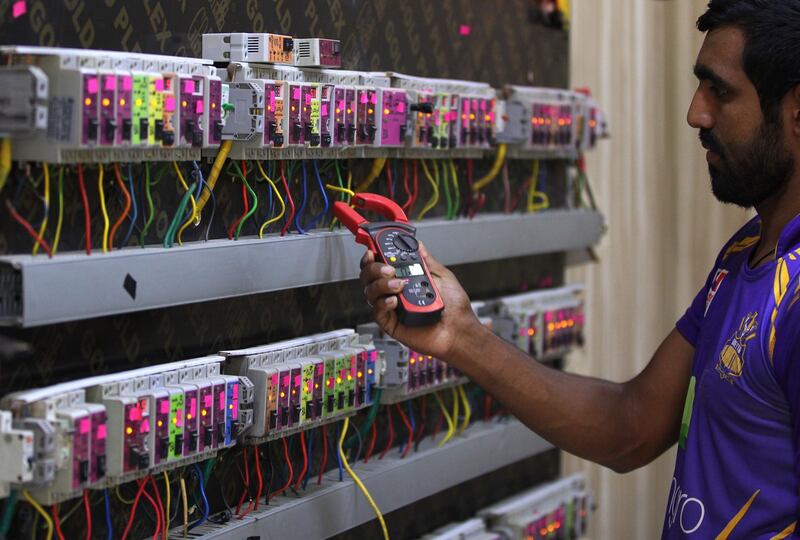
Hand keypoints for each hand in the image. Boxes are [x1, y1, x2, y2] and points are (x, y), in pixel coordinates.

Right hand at [359, 242, 481, 359]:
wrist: (459, 330)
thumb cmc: (454, 308)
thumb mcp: (441, 276)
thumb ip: (425, 260)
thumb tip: (417, 244)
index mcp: (403, 279)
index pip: (379, 265)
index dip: (371, 256)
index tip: (372, 250)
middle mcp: (394, 293)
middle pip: (368, 277)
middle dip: (374, 268)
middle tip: (389, 269)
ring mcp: (391, 308)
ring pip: (370, 292)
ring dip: (380, 284)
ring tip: (399, 284)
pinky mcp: (391, 324)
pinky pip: (377, 312)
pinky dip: (383, 303)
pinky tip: (395, 300)